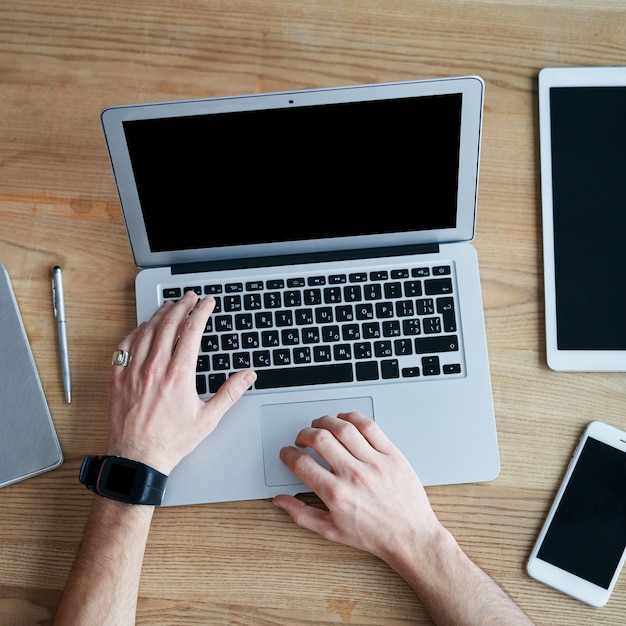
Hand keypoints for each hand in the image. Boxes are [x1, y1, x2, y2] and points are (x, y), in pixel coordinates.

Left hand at [106, 291, 255, 474]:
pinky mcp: (118, 378)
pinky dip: (135, 331)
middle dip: (182, 305)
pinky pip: (125, 345)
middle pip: (169, 324)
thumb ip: (230, 392)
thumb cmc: (171, 440)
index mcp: (179, 374)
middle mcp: (155, 367)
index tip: (207, 302)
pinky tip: (142, 328)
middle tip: (190, 296)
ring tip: (169, 306)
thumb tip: (247, 375)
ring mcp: (133, 371)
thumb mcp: (208, 418)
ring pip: (147, 331)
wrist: (137, 458)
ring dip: (160, 314)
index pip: (192, 330)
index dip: (202, 311)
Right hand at [273, 412, 442, 565]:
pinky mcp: (392, 455)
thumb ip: (301, 514)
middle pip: (320, 439)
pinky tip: (345, 420)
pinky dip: (353, 417)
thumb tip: (280, 500)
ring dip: (326, 421)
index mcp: (336, 495)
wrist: (410, 536)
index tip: (288, 452)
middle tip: (302, 438)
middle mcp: (354, 475)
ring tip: (321, 425)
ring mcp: (374, 463)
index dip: (288, 454)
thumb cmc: (373, 535)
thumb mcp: (331, 531)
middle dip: (304, 434)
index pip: (301, 463)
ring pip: (343, 428)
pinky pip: (370, 426)